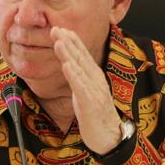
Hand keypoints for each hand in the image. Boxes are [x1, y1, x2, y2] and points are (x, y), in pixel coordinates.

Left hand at [51, 27, 121, 154]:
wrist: (109, 137)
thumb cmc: (95, 115)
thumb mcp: (85, 92)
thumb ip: (78, 78)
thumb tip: (68, 65)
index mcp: (94, 76)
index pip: (82, 54)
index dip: (71, 40)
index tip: (59, 28)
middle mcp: (96, 80)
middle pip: (80, 57)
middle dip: (67, 41)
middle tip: (55, 27)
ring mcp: (94, 90)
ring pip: (79, 68)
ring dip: (69, 53)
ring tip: (58, 41)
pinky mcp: (91, 103)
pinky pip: (80, 87)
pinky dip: (74, 75)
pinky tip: (66, 65)